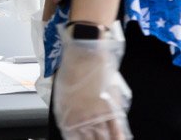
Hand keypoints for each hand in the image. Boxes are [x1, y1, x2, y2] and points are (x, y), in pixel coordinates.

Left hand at [52, 22, 131, 139]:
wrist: (86, 51)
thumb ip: (67, 103)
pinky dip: (118, 136)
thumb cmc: (72, 65)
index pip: (71, 134)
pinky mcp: (112, 106)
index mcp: (67, 112)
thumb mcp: (62, 86)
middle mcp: (82, 116)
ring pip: (102, 136)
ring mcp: (98, 112)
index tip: (79, 139)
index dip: (76, 138)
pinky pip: (116, 128)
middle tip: (94, 139)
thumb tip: (70, 112)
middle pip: (88, 138)